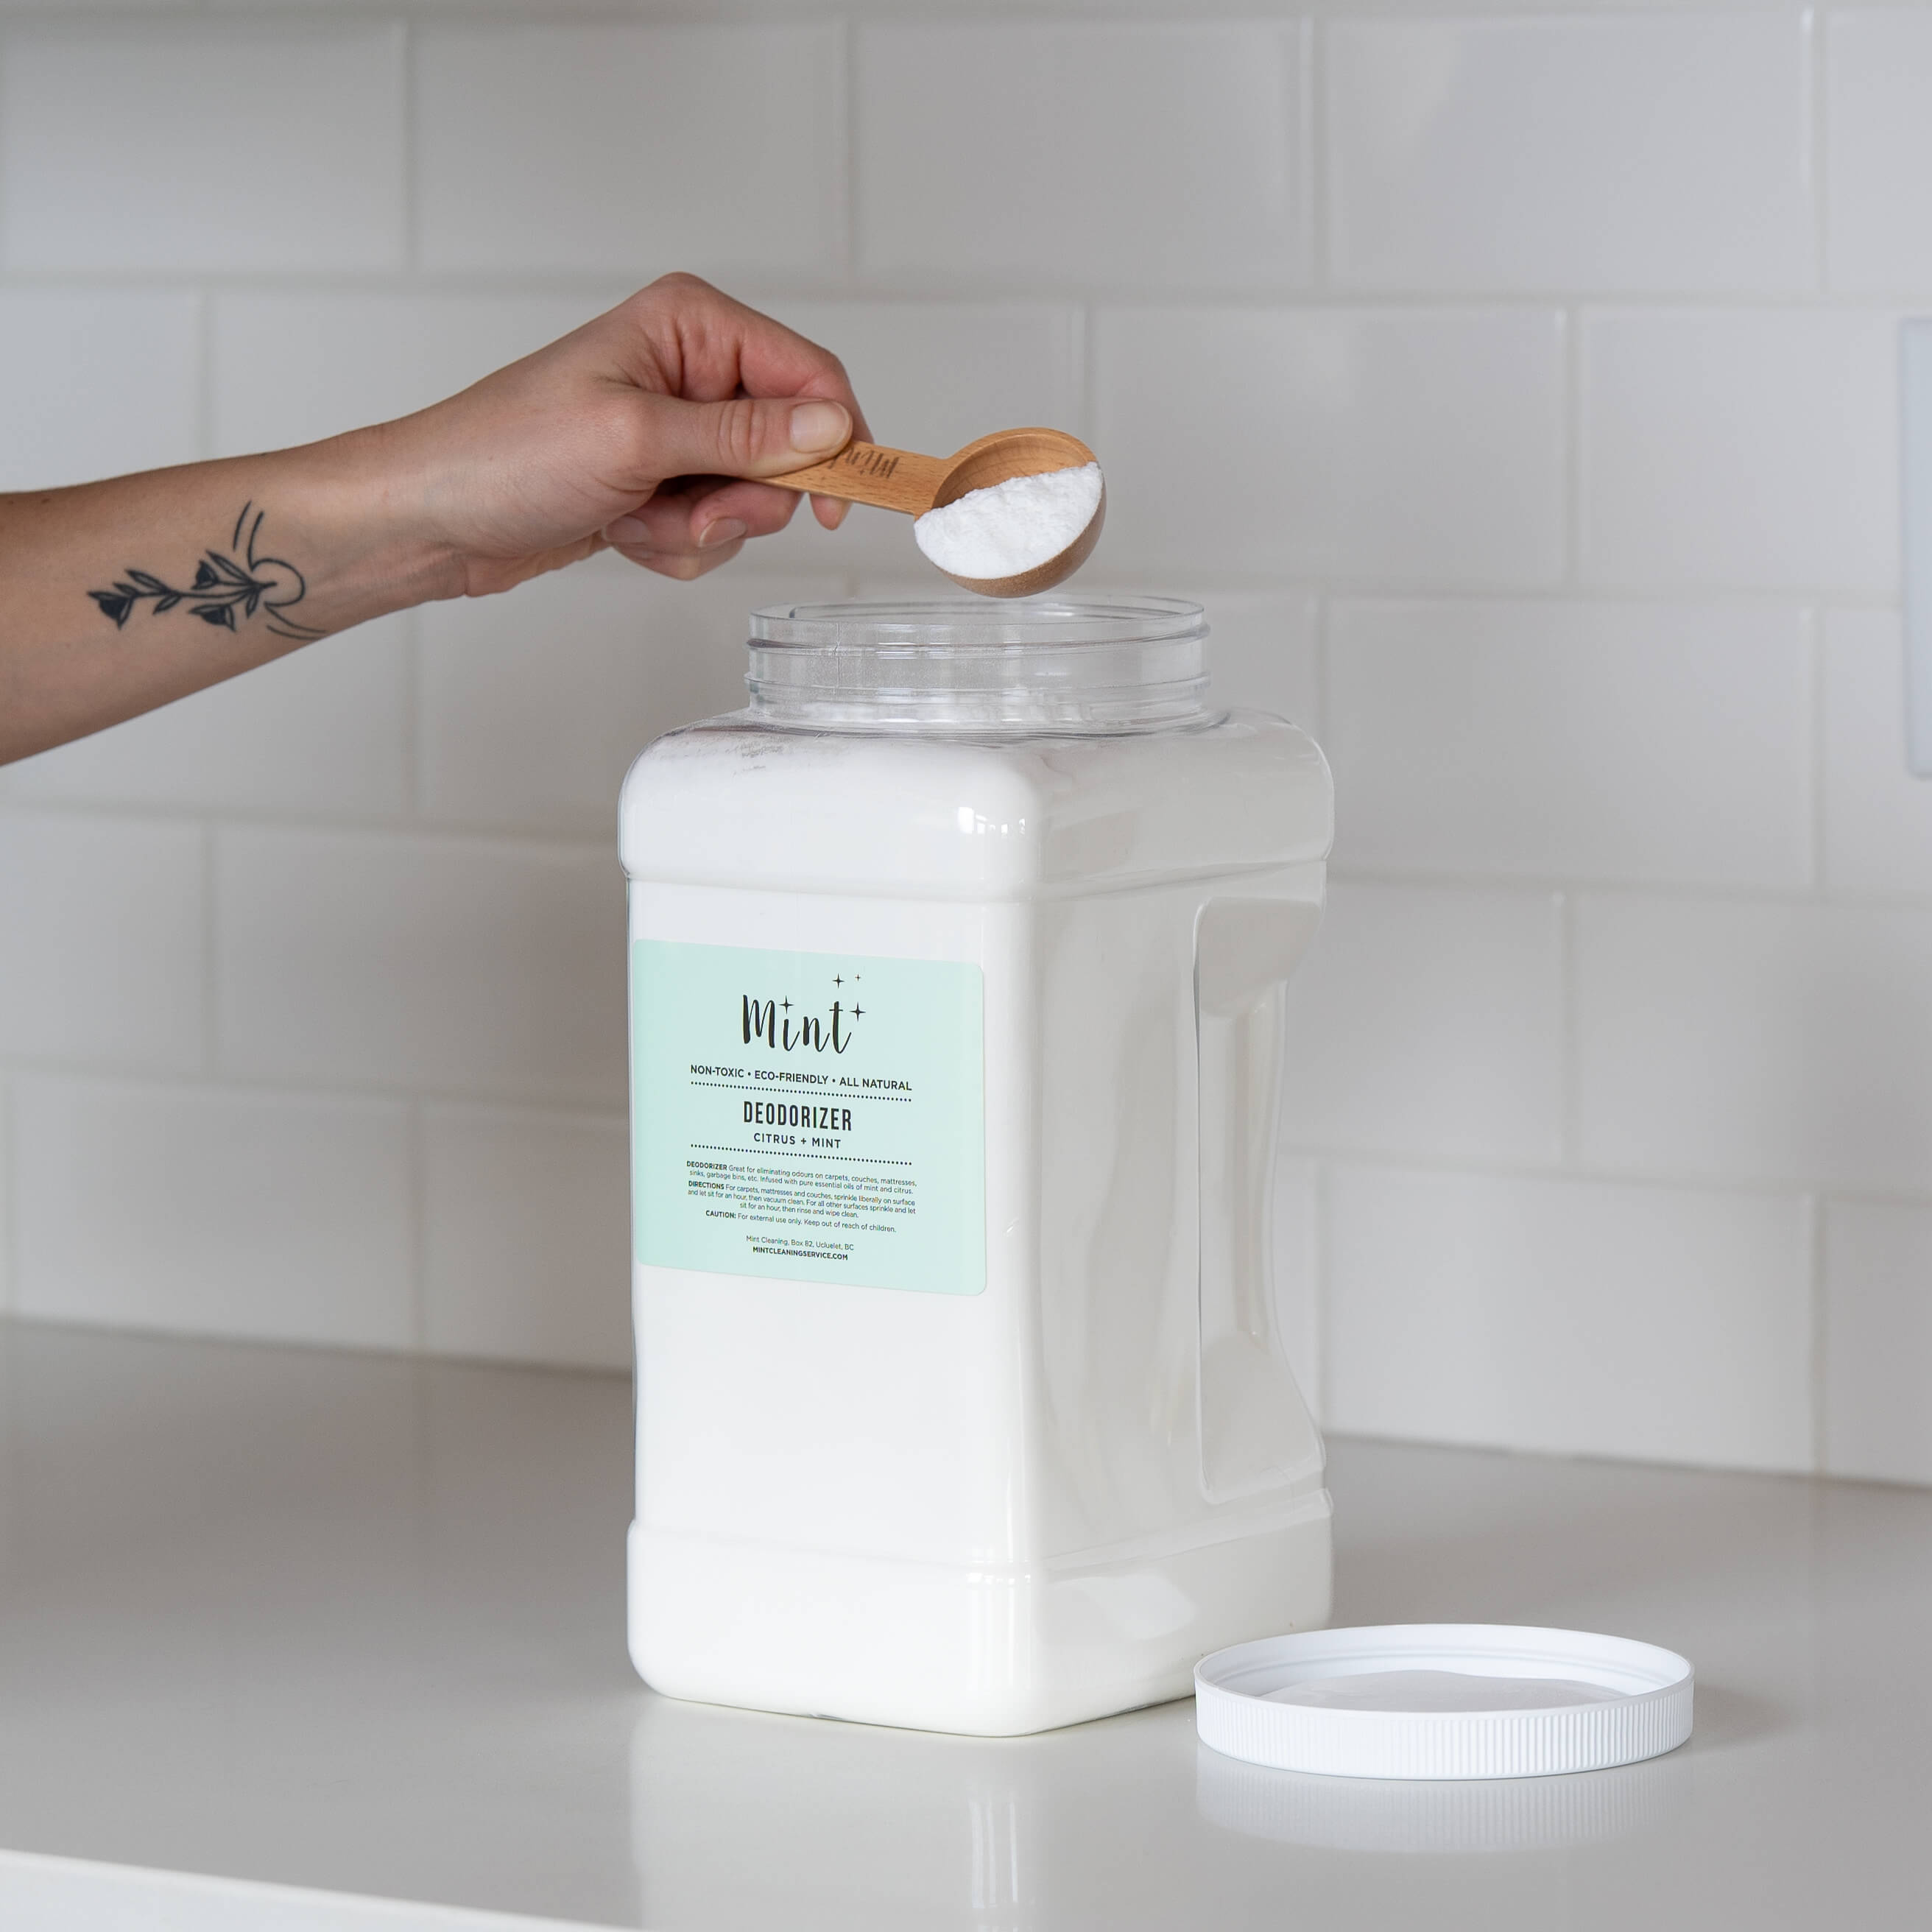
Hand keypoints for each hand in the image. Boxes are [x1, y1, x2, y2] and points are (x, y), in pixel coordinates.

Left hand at [396, 273, 870, 592]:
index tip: (838, 505)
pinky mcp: (662, 481)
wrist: (433, 519)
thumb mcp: (635, 438)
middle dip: (743, 498)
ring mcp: (678, 430)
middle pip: (791, 447)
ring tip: (634, 520)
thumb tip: (831, 428)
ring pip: (753, 499)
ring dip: (700, 529)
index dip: (836, 441)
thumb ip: (743, 435)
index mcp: (691, 324)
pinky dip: (675, 545)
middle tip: (691, 514)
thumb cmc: (504, 455)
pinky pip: (714, 528)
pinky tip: (621, 531)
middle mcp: (692, 369)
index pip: (810, 375)